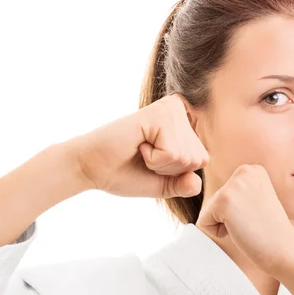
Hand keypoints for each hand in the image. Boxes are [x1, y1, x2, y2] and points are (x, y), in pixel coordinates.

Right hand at [70, 94, 209, 198]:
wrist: (91, 167)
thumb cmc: (124, 172)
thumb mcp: (164, 184)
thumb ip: (185, 184)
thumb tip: (196, 181)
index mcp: (183, 123)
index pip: (202, 161)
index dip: (175, 173)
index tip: (151, 161)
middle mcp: (180, 110)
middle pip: (198, 160)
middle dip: (169, 169)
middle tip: (144, 156)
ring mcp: (171, 109)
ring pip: (187, 158)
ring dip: (160, 164)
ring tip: (140, 150)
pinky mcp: (160, 113)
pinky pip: (173, 153)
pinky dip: (153, 160)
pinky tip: (138, 145)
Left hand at [196, 164, 293, 274]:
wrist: (285, 250)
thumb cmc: (270, 232)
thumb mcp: (256, 200)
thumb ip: (238, 192)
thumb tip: (214, 194)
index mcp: (252, 170)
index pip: (224, 193)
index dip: (236, 212)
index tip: (256, 215)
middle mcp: (244, 171)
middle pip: (214, 200)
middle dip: (229, 218)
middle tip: (253, 222)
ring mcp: (234, 185)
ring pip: (208, 211)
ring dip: (224, 225)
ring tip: (248, 226)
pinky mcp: (224, 201)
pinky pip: (203, 222)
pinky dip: (218, 232)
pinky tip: (240, 230)